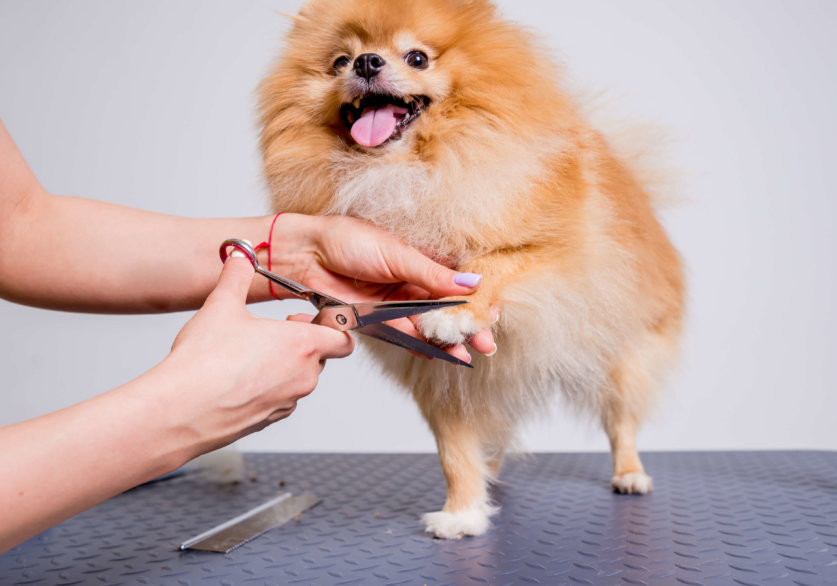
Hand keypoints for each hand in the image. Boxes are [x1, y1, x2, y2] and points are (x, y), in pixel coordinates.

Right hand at [165, 254, 353, 453]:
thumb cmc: (205, 362)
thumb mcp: (222, 305)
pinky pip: (280, 400)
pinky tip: (238, 379)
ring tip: (249, 354)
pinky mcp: (270, 420)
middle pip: (321, 357)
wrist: (181, 410)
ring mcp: (288, 402)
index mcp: (303, 345)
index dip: (331, 326)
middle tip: (272, 331)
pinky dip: (267, 388)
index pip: (343, 338)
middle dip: (302, 342)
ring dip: (284, 366)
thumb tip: (240, 256)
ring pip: (299, 380)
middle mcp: (304, 376)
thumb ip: (236, 276)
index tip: (307, 317)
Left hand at [269, 214, 495, 360]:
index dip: (475, 298)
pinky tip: (439, 355)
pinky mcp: (378, 319)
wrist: (306, 256)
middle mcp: (413, 280)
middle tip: (486, 343)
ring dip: (447, 341)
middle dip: (467, 326)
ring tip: (465, 354)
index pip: (456, 281)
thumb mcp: (397, 253)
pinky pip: (405, 336)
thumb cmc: (347, 240)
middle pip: (446, 307)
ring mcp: (396, 301)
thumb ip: (433, 274)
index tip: (492, 314)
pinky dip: (421, 347)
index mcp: (422, 257)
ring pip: (428, 325)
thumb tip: (472, 283)